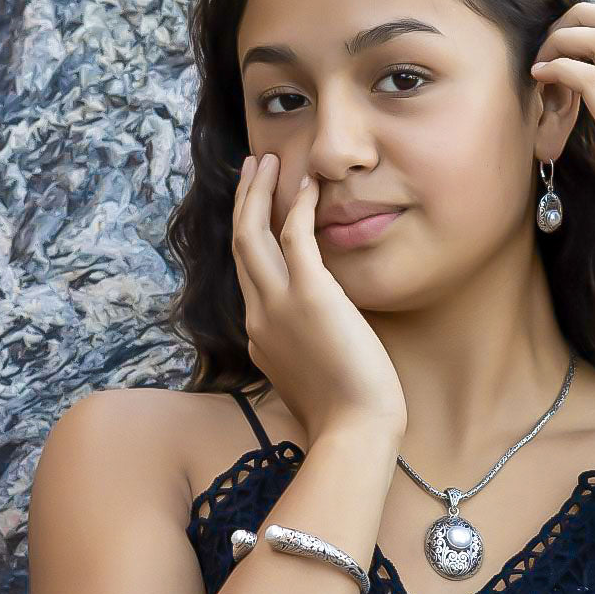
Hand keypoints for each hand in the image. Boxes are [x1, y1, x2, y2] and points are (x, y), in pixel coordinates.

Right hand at [232, 153, 406, 441]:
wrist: (354, 432)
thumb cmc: (345, 416)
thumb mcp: (311, 381)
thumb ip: (304, 354)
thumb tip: (317, 343)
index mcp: (260, 337)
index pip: (248, 276)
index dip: (249, 235)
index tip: (255, 209)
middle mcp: (259, 316)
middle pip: (240, 245)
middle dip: (243, 201)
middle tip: (251, 167)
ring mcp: (278, 305)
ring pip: (253, 233)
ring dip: (257, 193)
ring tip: (266, 161)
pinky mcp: (310, 296)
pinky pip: (295, 237)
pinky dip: (297, 206)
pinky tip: (307, 184)